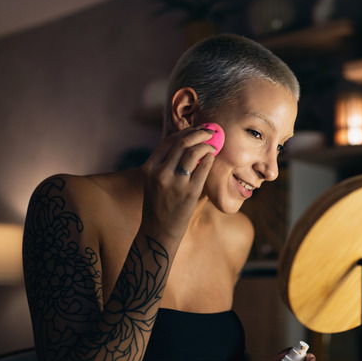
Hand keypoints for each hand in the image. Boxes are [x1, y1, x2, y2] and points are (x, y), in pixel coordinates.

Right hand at [140, 126, 215, 242]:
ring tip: (213, 146)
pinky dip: (209, 159)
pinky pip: (203, 168)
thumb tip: (189, 142)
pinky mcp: (189, 193)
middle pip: (182, 143)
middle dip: (199, 133)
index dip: (186, 132)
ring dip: (206, 145)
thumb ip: (165, 163)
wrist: (158, 231)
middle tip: (210, 131)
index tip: (197, 129)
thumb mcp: (154, 181)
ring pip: (193, 153)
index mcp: (149, 168)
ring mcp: (175, 183)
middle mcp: (160, 173)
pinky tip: (212, 158)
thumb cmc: (159, 204)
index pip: (169, 141)